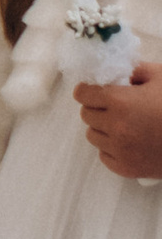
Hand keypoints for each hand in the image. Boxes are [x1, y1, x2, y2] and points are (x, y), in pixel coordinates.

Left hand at [74, 59, 161, 179]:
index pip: (83, 94)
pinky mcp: (127, 169)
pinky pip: (104, 155)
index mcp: (120, 101)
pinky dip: (112, 148)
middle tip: (115, 107)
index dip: (89, 90)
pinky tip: (130, 142)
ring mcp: (120, 150)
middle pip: (86, 114)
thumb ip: (134, 70)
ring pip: (93, 136)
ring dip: (103, 128)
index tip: (95, 90)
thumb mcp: (160, 77)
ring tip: (125, 125)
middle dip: (97, 108)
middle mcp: (115, 127)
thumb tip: (117, 72)